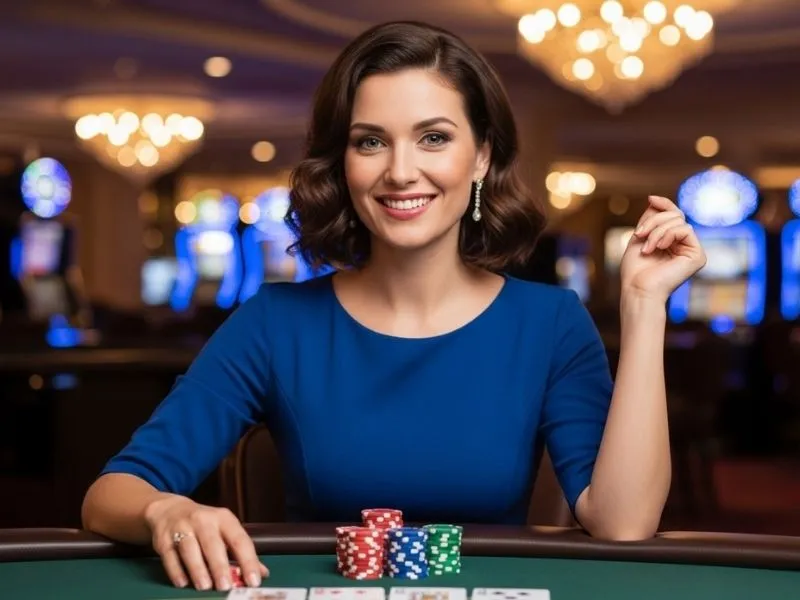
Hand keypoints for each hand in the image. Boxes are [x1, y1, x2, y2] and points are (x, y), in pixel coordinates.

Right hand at [144, 495, 267, 590]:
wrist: (170, 510)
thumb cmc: (205, 525)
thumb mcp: (225, 531)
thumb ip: (241, 552)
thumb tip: (261, 573)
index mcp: (224, 519)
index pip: (239, 540)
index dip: (248, 560)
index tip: (254, 580)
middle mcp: (204, 520)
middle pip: (212, 544)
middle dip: (219, 566)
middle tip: (226, 586)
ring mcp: (182, 527)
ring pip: (189, 548)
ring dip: (197, 569)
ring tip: (205, 586)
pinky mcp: (163, 538)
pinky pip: (169, 555)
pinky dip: (176, 570)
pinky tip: (182, 582)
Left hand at [620, 195, 706, 303]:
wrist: (638, 289)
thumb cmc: (635, 270)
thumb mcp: (640, 237)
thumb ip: (650, 219)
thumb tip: (655, 199)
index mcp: (672, 242)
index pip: (673, 215)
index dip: (664, 204)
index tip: (650, 199)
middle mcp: (684, 245)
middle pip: (675, 215)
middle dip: (653, 221)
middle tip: (639, 235)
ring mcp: (692, 250)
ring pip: (678, 221)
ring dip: (656, 231)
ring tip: (647, 248)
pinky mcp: (698, 256)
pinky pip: (685, 229)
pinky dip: (668, 235)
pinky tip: (659, 247)